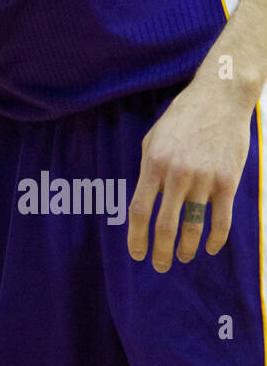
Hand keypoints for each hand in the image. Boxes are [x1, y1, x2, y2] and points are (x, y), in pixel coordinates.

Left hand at [127, 78, 253, 270]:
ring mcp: (205, 179)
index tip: (136, 254)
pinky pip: (221, 220)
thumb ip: (147, 168)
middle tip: (159, 266)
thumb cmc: (182, 118)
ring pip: (194, 227)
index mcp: (154, 164)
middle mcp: (177, 174)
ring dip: (187, 249)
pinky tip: (209, 248)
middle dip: (161, 252)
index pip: (139, 210)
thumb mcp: (153, 138)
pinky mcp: (228, 181)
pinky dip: (215, 239)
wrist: (220, 99)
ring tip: (183, 257)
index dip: (136, 237)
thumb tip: (143, 199)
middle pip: (166, 226)